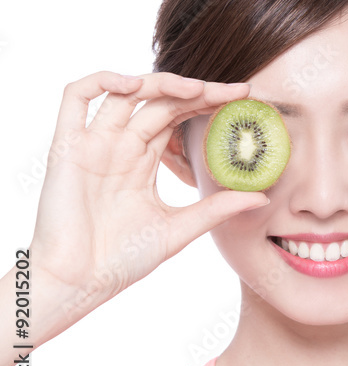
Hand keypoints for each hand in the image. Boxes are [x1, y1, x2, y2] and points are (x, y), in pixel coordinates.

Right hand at [30, 71, 268, 314]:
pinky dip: (102, 81)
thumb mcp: (180, 228)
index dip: (208, 101)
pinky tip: (135, 86)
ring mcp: (92, 143)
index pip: (178, 115)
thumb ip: (217, 208)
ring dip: (159, 83)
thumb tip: (263, 197)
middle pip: (159, 100)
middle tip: (234, 92)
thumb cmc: (122, 261)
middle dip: (197, 91)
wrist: (79, 284)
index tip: (244, 98)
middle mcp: (118, 145)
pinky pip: (75, 97)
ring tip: (196, 89)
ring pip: (124, 92)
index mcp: (142, 160)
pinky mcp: (66, 147)